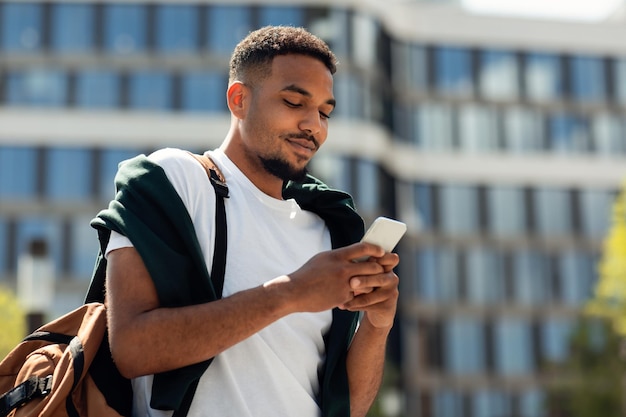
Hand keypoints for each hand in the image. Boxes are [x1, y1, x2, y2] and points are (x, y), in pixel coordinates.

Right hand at [264, 242, 386, 312]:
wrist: (294, 292)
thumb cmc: (307, 274)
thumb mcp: (322, 259)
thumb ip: (339, 256)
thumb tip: (353, 253)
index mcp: (337, 256)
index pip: (363, 248)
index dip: (375, 249)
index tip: (381, 251)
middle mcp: (342, 269)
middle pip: (371, 266)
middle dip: (379, 269)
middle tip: (381, 270)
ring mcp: (343, 284)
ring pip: (368, 283)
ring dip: (370, 284)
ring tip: (368, 285)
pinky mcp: (342, 298)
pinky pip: (357, 296)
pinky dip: (356, 297)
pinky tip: (350, 297)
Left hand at [341, 252, 398, 329]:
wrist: (376, 309)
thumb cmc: (367, 284)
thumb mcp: (366, 273)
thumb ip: (362, 265)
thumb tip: (350, 262)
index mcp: (387, 267)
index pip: (391, 259)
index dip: (382, 258)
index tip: (368, 260)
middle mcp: (392, 279)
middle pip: (379, 278)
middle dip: (365, 280)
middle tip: (352, 283)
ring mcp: (390, 293)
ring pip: (372, 294)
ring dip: (356, 297)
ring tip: (342, 297)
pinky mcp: (386, 307)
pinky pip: (368, 306)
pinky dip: (354, 305)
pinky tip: (343, 305)